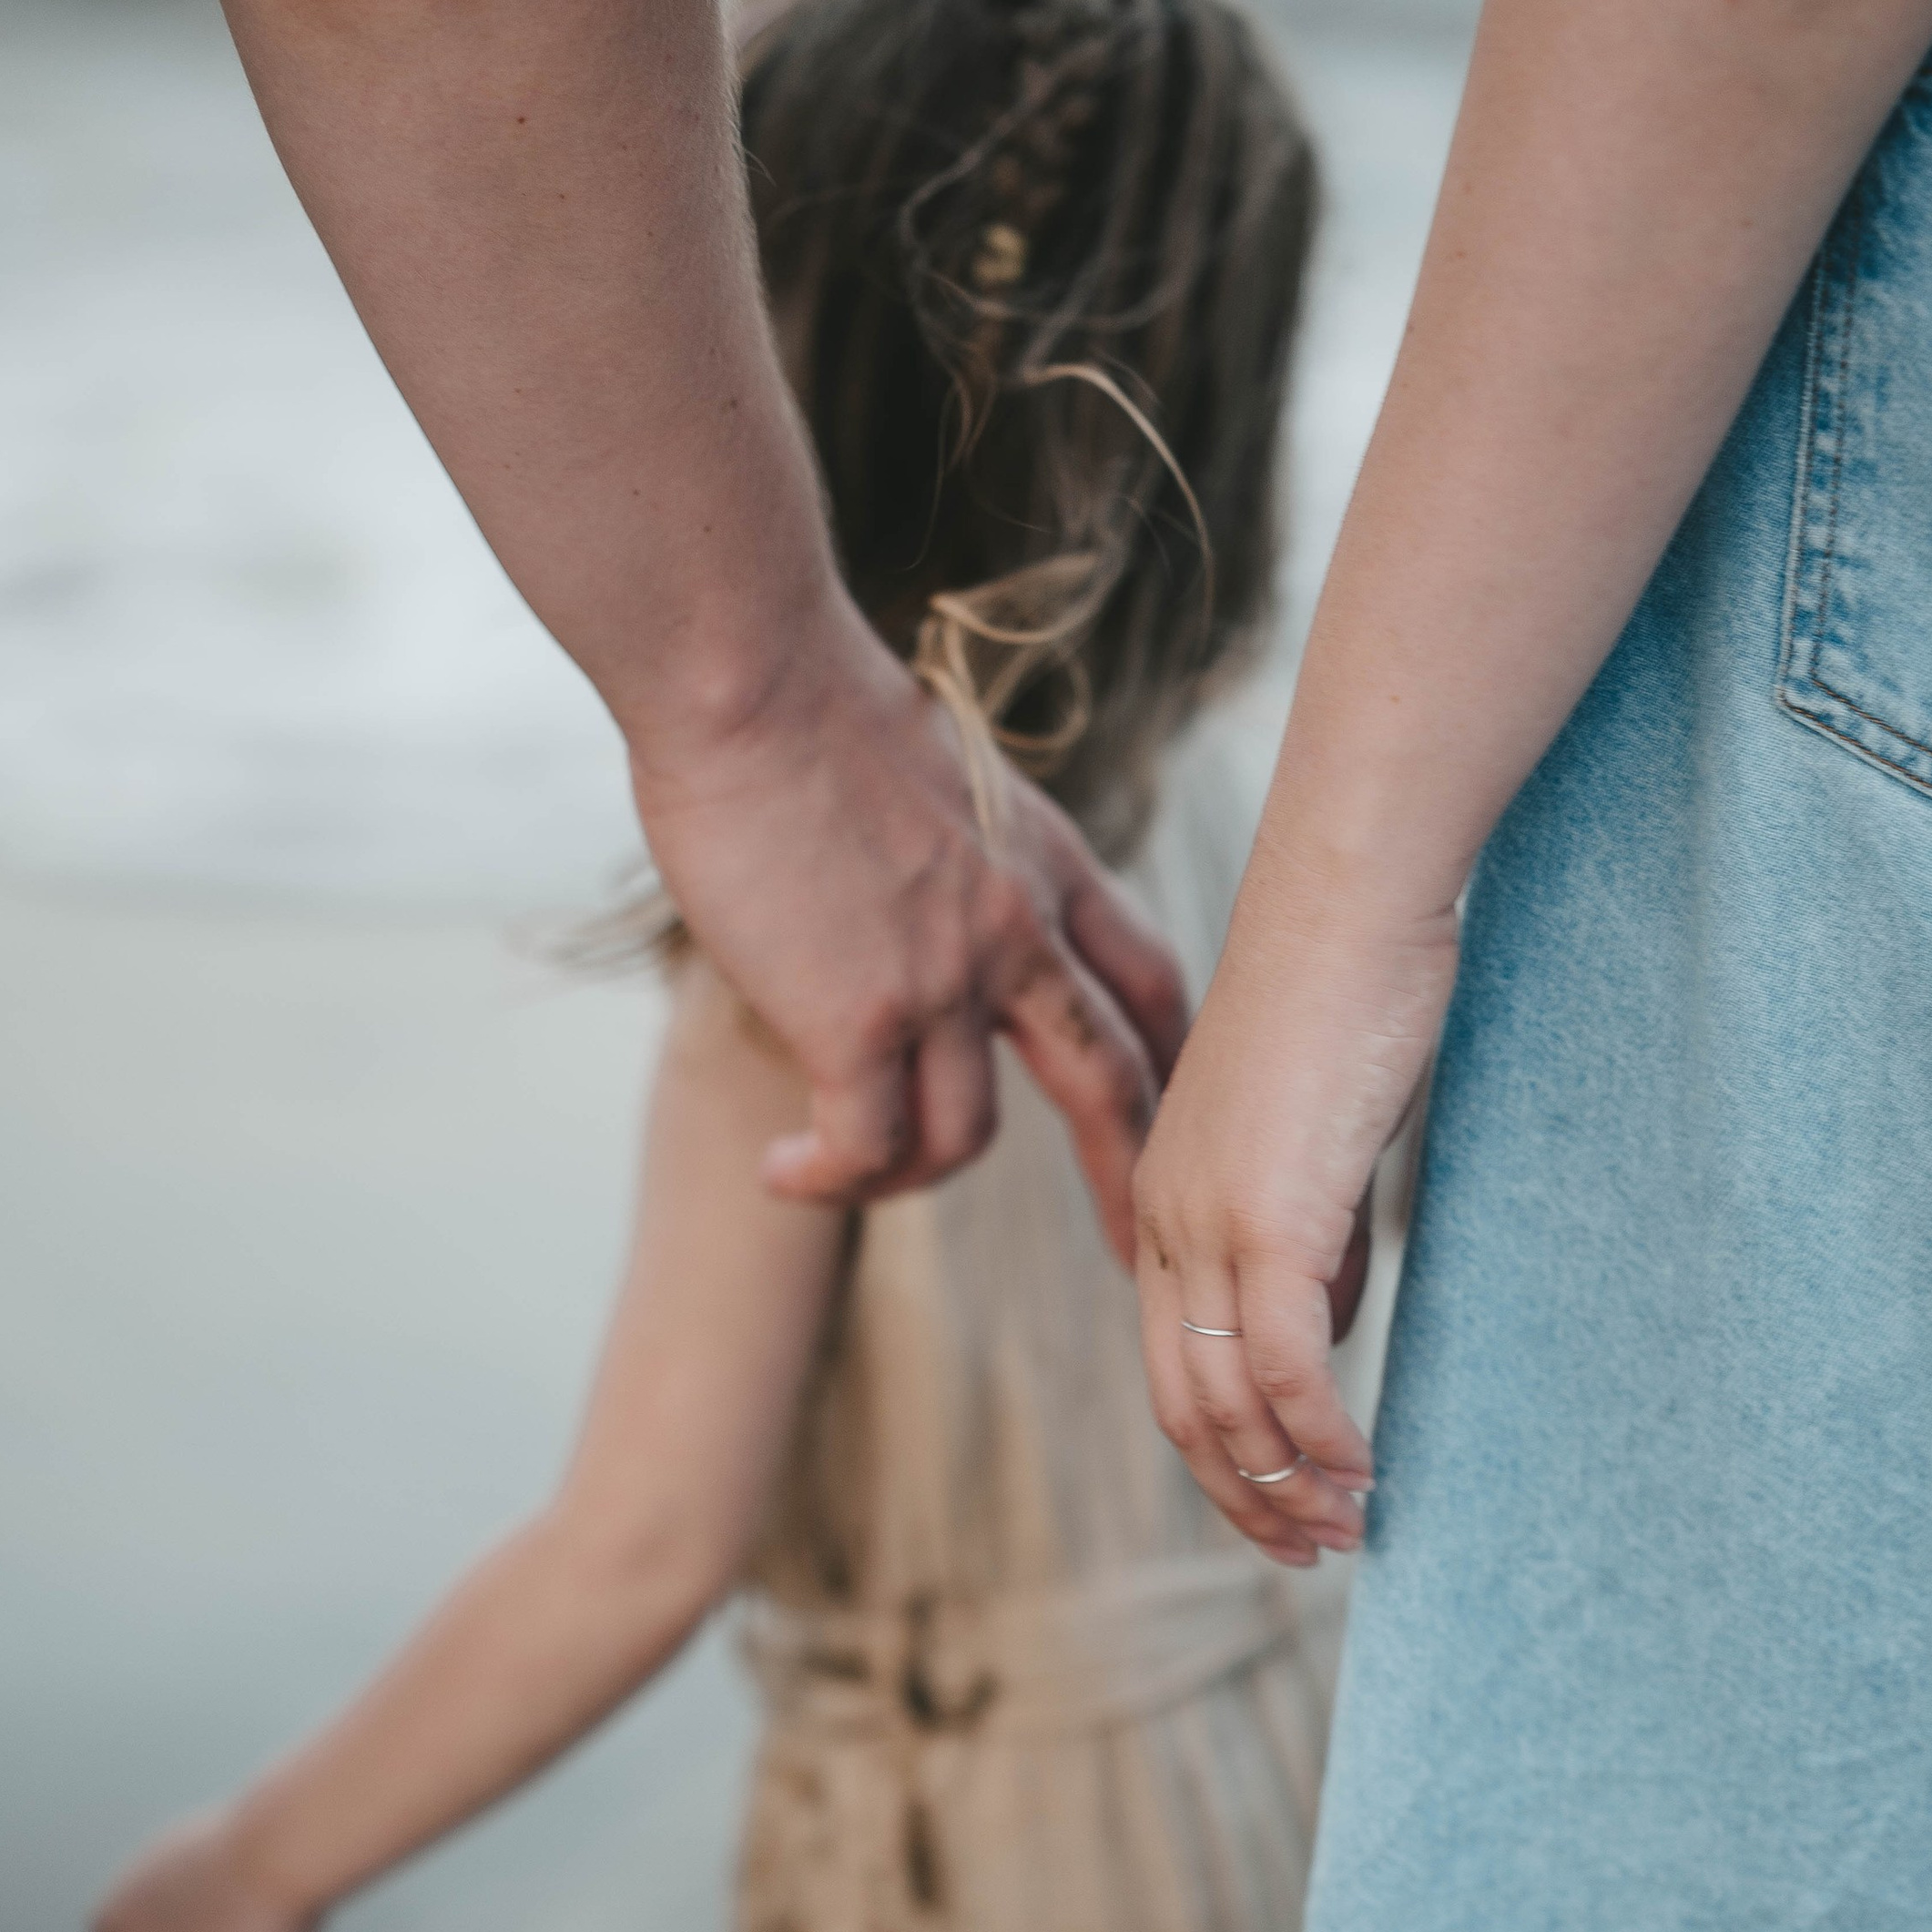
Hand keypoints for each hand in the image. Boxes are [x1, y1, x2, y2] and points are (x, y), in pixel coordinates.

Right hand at [628, 605, 1188, 1259]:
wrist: (746, 671)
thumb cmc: (799, 699)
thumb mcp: (928, 773)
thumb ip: (947, 854)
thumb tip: (899, 896)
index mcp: (1043, 862)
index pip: (1148, 980)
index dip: (1171, 1060)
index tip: (1184, 1119)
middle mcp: (1019, 931)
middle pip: (1115, 1085)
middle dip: (1135, 1183)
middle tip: (1143, 1261)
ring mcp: (949, 980)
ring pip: (966, 1140)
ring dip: (900, 1177)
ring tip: (826, 1170)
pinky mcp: (862, 1016)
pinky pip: (868, 1147)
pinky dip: (827, 1177)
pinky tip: (784, 1171)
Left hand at [1132, 832, 1458, 1561]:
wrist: (1348, 900)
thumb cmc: (1348, 997)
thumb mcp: (1317, 1142)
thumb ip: (1311, 1242)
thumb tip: (1322, 1337)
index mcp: (1165, 1199)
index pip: (1177, 1363)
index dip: (1226, 1451)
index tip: (1286, 1503)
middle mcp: (1168, 1218)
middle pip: (1186, 1405)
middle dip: (1246, 1494)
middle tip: (1313, 1550)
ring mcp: (1211, 1220)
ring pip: (1228, 1400)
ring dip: (1287, 1482)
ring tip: (1348, 1530)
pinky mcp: (1272, 1214)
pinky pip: (1288, 1364)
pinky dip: (1322, 1433)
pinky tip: (1365, 1468)